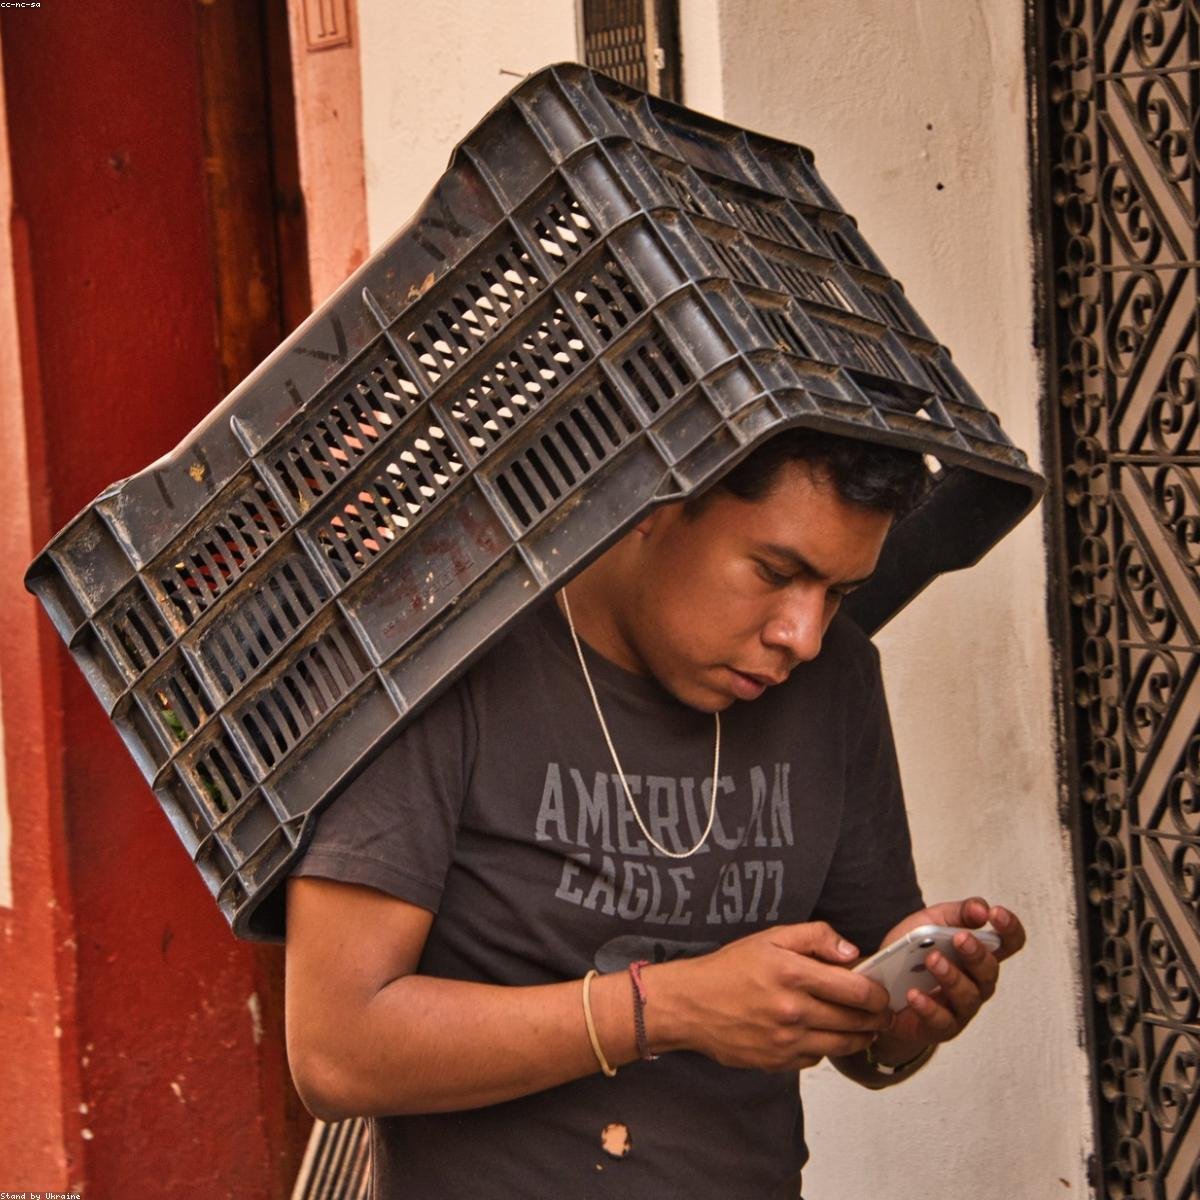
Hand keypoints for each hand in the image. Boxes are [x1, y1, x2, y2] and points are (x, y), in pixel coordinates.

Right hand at [649, 921, 892, 1071]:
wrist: (690, 1004)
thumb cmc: (729, 968)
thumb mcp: (770, 938)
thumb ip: (815, 937)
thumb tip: (851, 953)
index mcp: (793, 974)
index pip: (857, 991)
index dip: (878, 994)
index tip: (882, 992)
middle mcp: (792, 1010)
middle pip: (856, 1021)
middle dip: (876, 1017)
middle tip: (881, 1012)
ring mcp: (785, 1041)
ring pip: (842, 1045)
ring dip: (860, 1037)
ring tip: (864, 1027)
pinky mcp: (777, 1062)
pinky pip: (817, 1059)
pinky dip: (826, 1047)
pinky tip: (824, 1034)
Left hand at [869, 897, 1024, 1065]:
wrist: (882, 989)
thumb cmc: (913, 953)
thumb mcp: (929, 923)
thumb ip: (956, 913)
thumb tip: (981, 909)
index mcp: (979, 953)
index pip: (1008, 942)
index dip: (1009, 929)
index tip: (996, 915)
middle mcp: (978, 981)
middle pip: (989, 970)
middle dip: (976, 953)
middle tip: (959, 938)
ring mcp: (962, 1006)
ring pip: (968, 995)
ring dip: (951, 976)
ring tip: (931, 959)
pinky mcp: (943, 1026)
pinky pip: (941, 1020)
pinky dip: (928, 1006)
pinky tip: (914, 994)